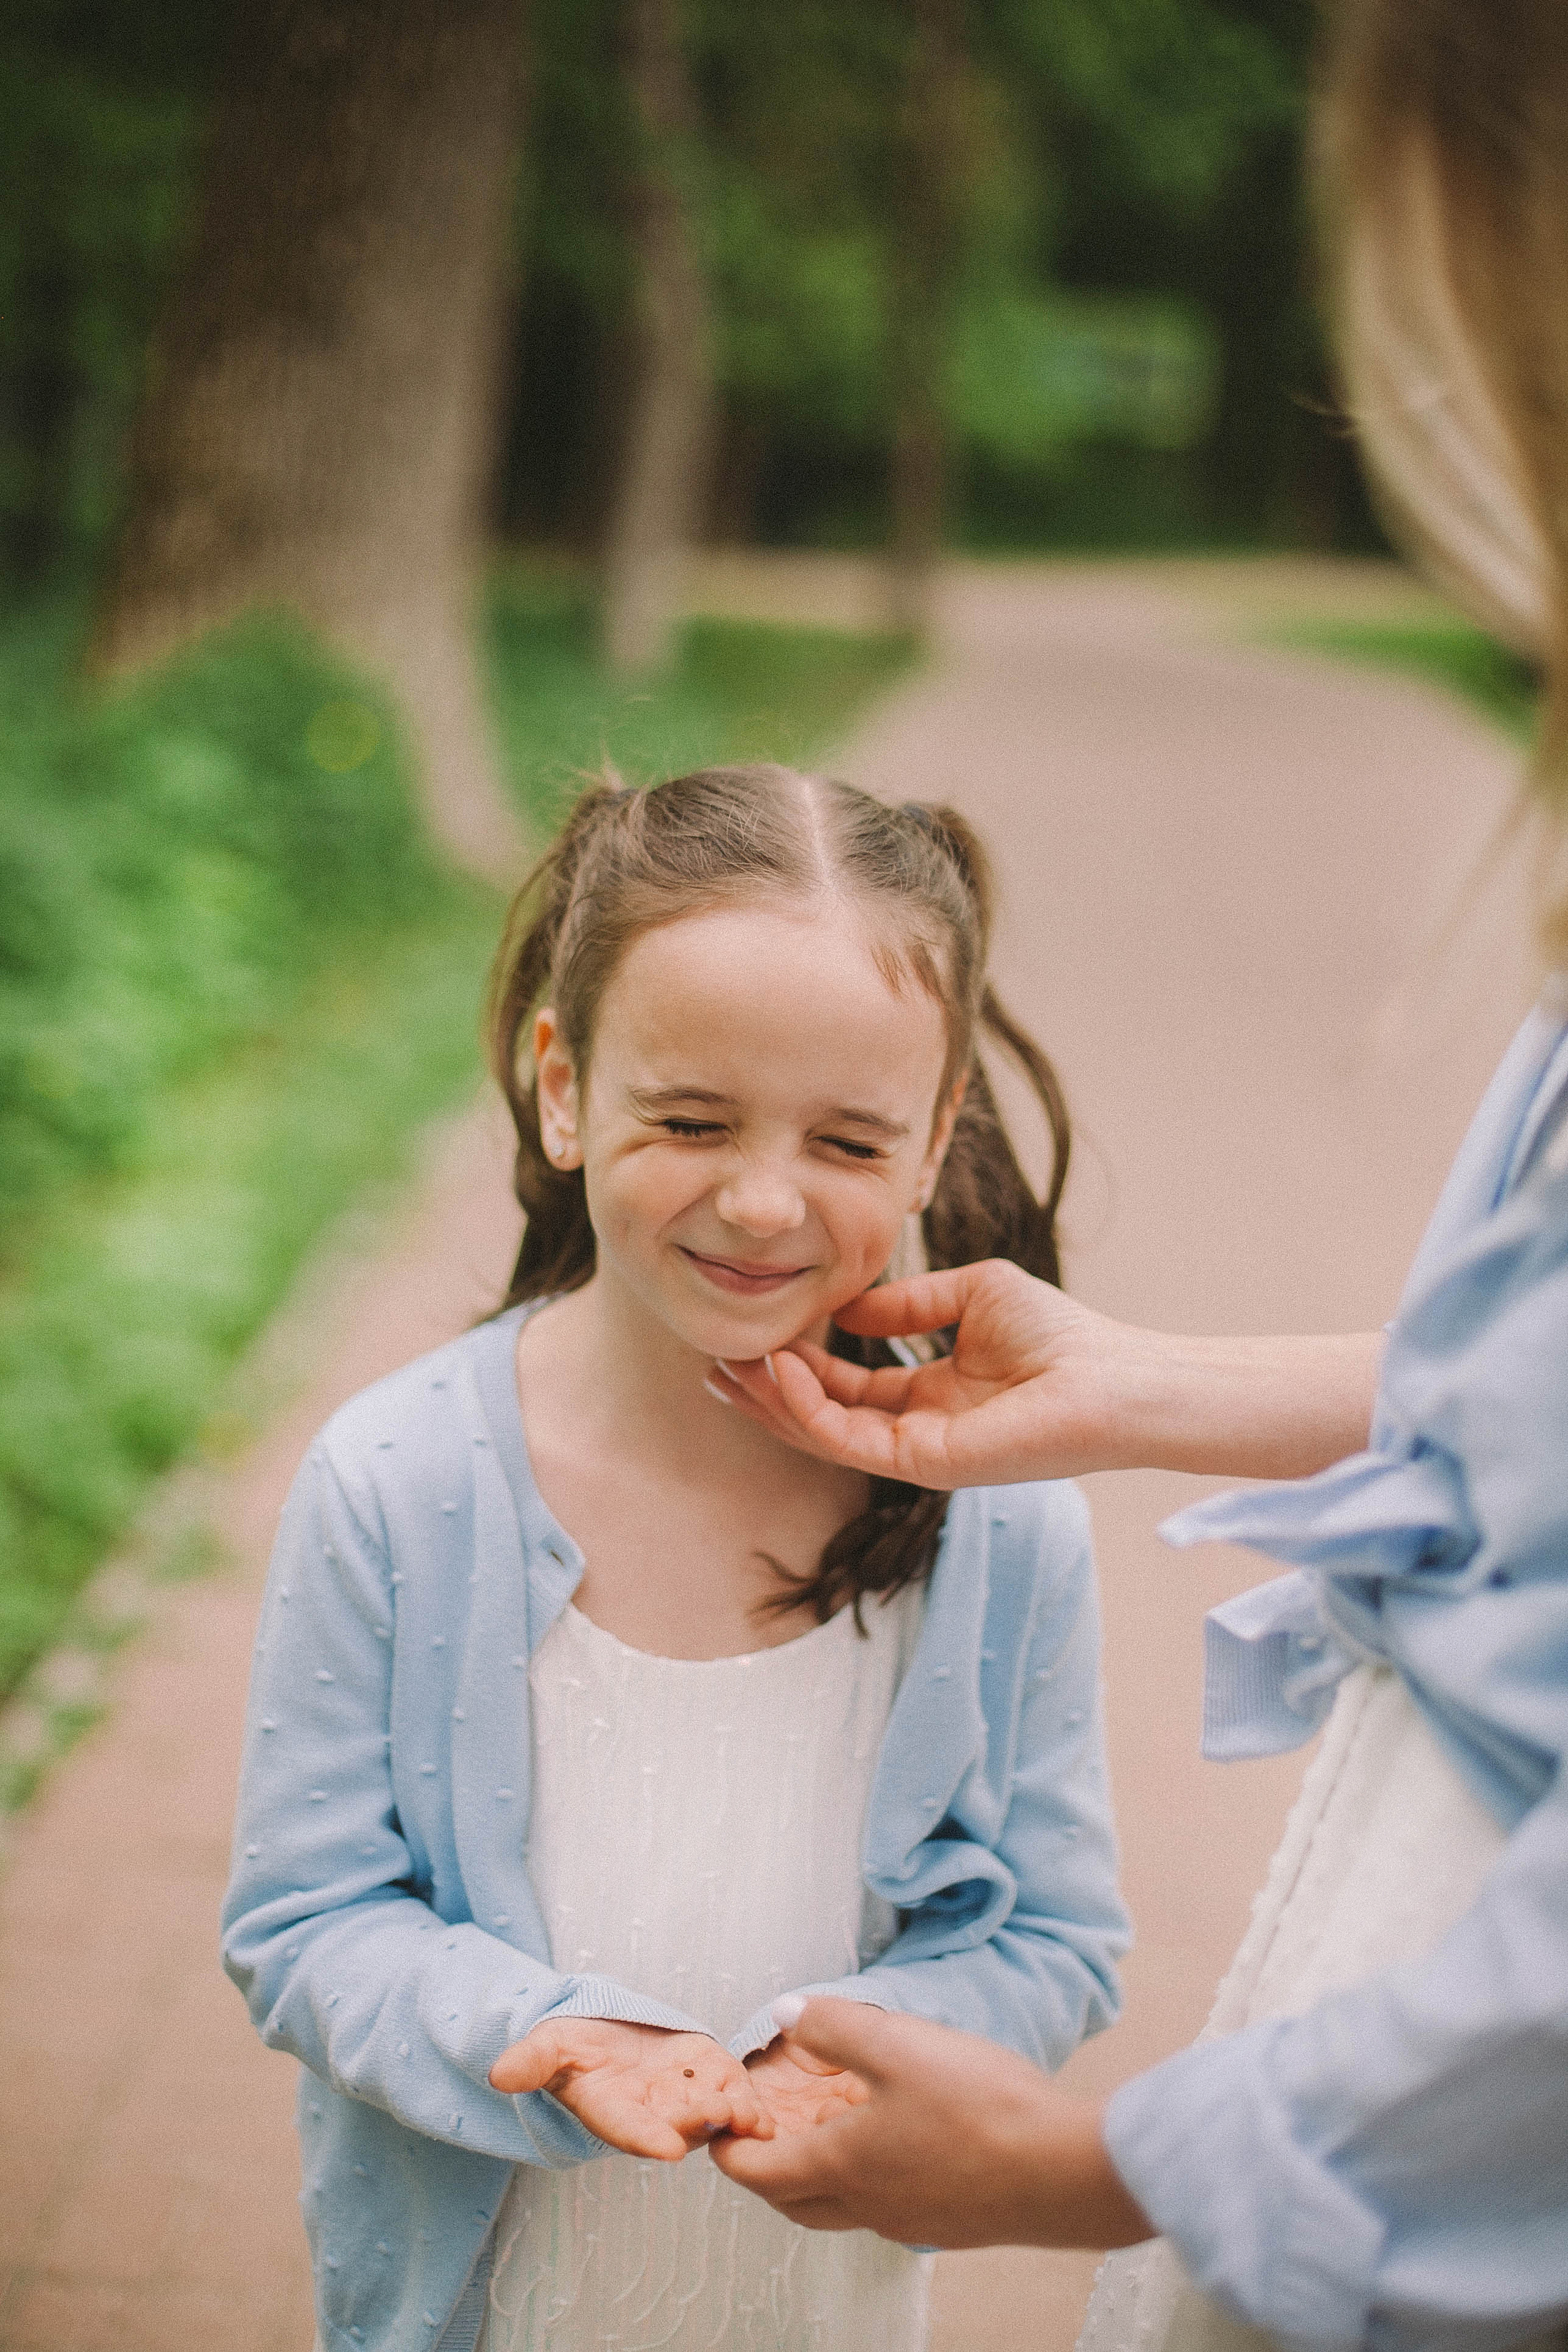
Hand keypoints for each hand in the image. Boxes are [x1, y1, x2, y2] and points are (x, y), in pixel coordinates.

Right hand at [490, 2019, 771, 2160]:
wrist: (608, 2032)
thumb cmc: (575, 2045)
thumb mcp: (550, 2045)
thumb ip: (532, 2060)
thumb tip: (498, 2074)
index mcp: (614, 2110)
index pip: (630, 2129)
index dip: (647, 2138)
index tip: (666, 2149)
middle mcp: (653, 2114)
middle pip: (679, 2124)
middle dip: (699, 2122)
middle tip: (719, 2116)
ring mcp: (686, 2097)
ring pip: (714, 2114)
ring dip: (734, 2116)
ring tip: (753, 2115)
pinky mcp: (713, 2074)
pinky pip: (734, 2091)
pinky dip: (750, 2099)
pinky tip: (767, 2108)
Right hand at [709, 1261, 1382, 1487]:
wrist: (1115, 1377)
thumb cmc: (1062, 1333)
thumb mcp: (972, 1293)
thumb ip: (908, 1303)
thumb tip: (847, 1306)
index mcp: (929, 1394)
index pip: (846, 1383)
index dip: (797, 1360)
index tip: (753, 1329)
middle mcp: (917, 1428)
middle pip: (822, 1414)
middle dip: (766, 1389)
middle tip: (714, 1357)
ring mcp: (918, 1451)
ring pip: (824, 1433)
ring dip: (773, 1400)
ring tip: (730, 1364)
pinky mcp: (926, 1463)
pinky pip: (850, 1439)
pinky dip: (808, 1407)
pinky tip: (779, 1369)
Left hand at [711, 1998, 1151, 2249]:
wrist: (1061, 2171)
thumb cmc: (979, 2108)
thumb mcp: (898, 2045)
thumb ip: (836, 2027)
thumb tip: (785, 2014)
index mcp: (843, 2165)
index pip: (761, 2173)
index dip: (730, 2152)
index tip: (716, 2134)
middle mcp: (869, 2204)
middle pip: (794, 2202)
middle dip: (765, 2173)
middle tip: (759, 2140)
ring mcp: (910, 2218)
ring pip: (840, 2208)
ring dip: (817, 2177)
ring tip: (824, 2134)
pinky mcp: (950, 2220)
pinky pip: (885, 2206)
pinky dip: (865, 2180)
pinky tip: (894, 2144)